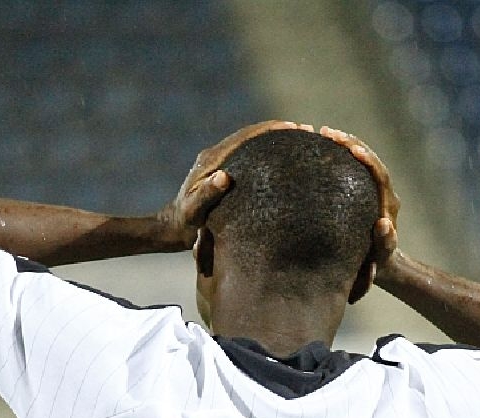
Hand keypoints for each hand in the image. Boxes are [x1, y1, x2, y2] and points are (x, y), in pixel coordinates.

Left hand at [159, 120, 308, 245]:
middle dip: (279, 131)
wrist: (172, 228)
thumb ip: (206, 194)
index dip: (271, 130)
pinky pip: (249, 158)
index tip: (294, 127)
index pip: (246, 137)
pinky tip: (284, 163)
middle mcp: (216, 156)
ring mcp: (219, 164)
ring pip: (252, 145)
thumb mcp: (194, 211)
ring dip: (275, 141)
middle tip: (307, 132)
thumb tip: (224, 177)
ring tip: (303, 143)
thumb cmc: (184, 223)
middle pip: (252, 136)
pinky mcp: (222, 174)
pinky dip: (268, 155)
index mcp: (212, 160)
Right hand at [319, 126, 400, 271]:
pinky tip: (325, 148)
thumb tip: (384, 224)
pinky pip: (355, 167)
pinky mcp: (365, 190)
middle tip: (328, 132)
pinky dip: (342, 154)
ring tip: (325, 133)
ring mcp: (375, 189)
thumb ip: (385, 242)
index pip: (379, 173)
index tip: (351, 148)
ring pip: (363, 159)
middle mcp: (384, 191)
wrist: (384, 262)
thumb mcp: (382, 256)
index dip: (367, 159)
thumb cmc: (380, 261)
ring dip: (346, 144)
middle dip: (351, 143)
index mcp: (388, 202)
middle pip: (370, 159)